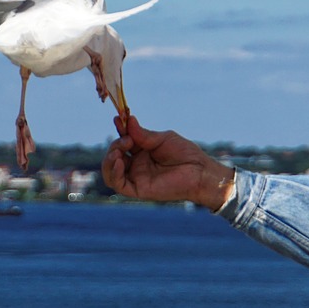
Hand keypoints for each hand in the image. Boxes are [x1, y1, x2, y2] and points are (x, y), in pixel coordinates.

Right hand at [102, 115, 234, 210]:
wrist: (199, 171)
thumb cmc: (185, 154)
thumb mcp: (162, 139)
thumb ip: (143, 134)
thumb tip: (128, 120)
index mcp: (142, 153)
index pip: (122, 142)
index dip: (119, 130)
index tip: (118, 118)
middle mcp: (136, 166)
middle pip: (113, 156)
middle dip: (115, 144)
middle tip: (127, 138)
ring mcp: (136, 178)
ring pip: (110, 172)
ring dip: (109, 159)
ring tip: (118, 151)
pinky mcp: (138, 190)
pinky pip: (117, 184)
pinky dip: (113, 172)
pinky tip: (118, 160)